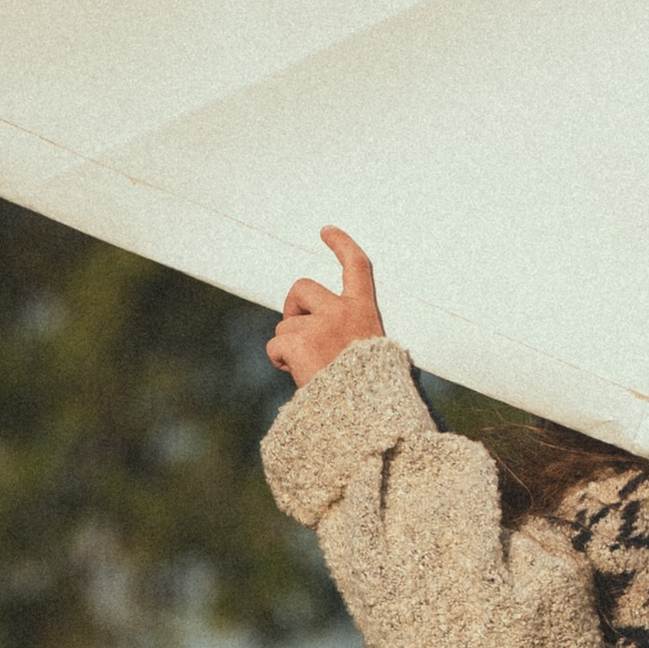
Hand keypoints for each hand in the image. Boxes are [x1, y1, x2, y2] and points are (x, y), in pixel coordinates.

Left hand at [269, 227, 385, 387]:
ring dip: (290, 345)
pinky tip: (298, 375)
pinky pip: (275, 345)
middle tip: (297, 331)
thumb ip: (348, 334)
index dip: (341, 245)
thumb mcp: (373, 353)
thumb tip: (312, 331)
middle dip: (293, 307)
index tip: (326, 230)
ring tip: (309, 368)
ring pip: (286, 325)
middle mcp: (343, 313)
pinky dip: (280, 360)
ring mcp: (320, 326)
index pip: (357, 267)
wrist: (366, 417)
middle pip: (301, 288)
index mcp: (365, 313)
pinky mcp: (299, 343)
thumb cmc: (371, 392)